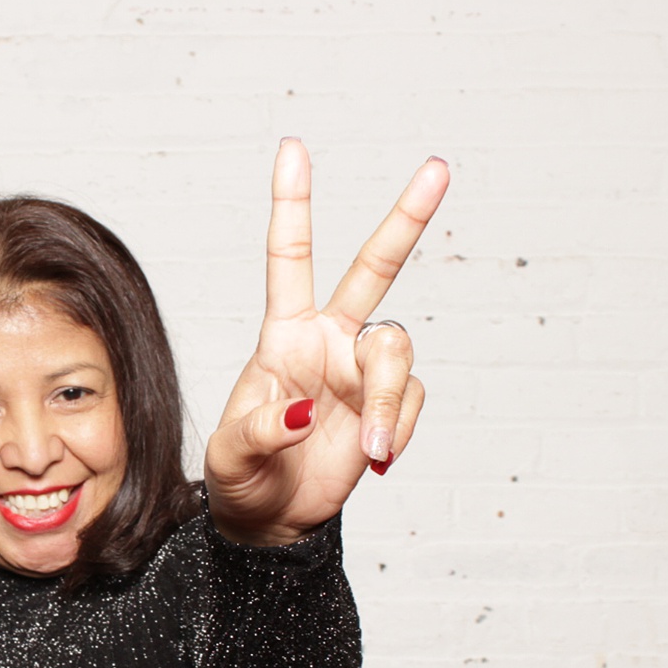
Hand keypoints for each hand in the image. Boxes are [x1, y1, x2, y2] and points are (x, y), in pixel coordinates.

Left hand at [205, 140, 447, 545]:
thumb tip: (300, 413)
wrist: (272, 520)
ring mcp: (362, 373)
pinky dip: (399, 430)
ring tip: (375, 449)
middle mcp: (328, 341)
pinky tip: (376, 457)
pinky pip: (411, 402)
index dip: (293, 203)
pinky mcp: (388, 407)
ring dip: (390, 402)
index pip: (288, 257)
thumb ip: (258, 431)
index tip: (294, 147)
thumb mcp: (229, 458)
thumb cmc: (240, 479)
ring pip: (398, 352)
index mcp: (283, 335)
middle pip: (374, 269)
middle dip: (406, 219)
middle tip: (437, 168)